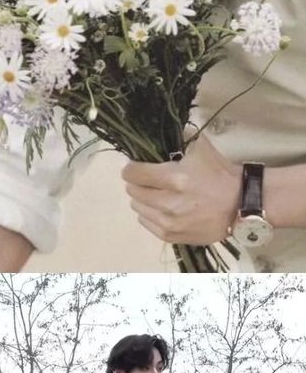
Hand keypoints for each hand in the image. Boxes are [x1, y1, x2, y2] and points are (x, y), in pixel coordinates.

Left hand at [122, 136, 240, 245]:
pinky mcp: (171, 236)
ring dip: (142, 199)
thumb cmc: (221, 174)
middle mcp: (168, 202)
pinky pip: (146, 223)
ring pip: (138, 208)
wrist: (241, 204)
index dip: (131, 168)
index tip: (134, 166)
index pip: (135, 173)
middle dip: (137, 183)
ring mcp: (169, 222)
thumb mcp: (202, 149)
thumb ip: (179, 140)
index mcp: (175, 178)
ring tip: (155, 194)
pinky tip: (159, 208)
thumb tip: (159, 136)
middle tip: (147, 179)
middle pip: (134, 191)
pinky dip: (148, 214)